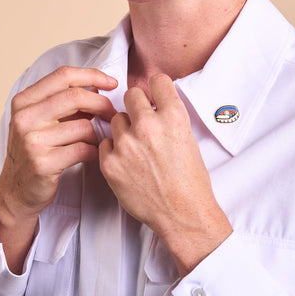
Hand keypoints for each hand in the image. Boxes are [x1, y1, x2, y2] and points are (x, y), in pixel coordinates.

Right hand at [0, 66, 116, 270]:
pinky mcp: (43, 163)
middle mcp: (24, 117)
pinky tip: (89, 155)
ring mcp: (32, 141)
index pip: (63, 75)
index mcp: (24, 101)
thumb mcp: (40, 120)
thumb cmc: (35, 151)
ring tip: (93, 142)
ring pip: (83, 126)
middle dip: (102, 104)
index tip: (112, 83)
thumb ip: (63, 102)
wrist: (15, 191)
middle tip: (112, 114)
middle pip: (76, 96)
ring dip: (96, 134)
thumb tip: (99, 86)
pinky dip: (93, 152)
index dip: (92, 75)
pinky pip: (83, 149)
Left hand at [99, 74, 231, 274]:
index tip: (153, 94)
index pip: (158, 81)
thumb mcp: (188, 139)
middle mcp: (148, 125)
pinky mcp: (110, 162)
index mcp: (173, 116)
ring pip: (116, 119)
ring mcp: (127, 144)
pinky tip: (127, 162)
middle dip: (136, 106)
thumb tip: (153, 104)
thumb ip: (169, 118)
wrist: (182, 214)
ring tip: (137, 148)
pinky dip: (113, 150)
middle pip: (131, 95)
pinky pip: (105, 143)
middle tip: (142, 121)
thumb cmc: (190, 181)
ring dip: (124, 129)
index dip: (155, 88)